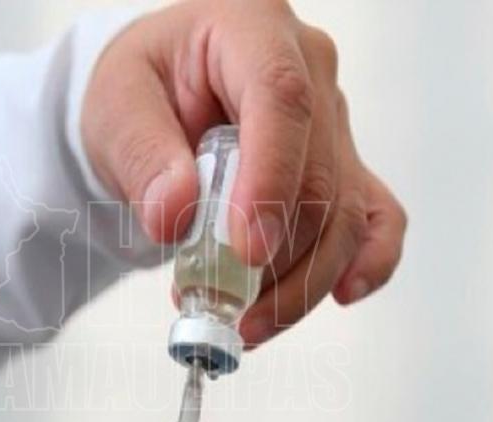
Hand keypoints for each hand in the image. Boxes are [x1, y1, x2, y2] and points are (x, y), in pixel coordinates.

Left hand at [82, 0, 406, 345]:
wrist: (158, 100)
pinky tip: (342, 294)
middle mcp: (308, 68)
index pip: (281, 99)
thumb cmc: (141, 89)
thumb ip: (142, 156)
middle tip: (224, 306)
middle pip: (318, 173)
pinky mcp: (343, 166)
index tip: (247, 249)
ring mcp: (333, 120)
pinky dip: (367, 261)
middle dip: (277, 256)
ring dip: (302, 280)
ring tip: (246, 320)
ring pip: (344, 212)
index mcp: (251, 28)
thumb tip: (175, 217)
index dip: (271, 179)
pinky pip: (376, 215)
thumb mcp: (116, 108)